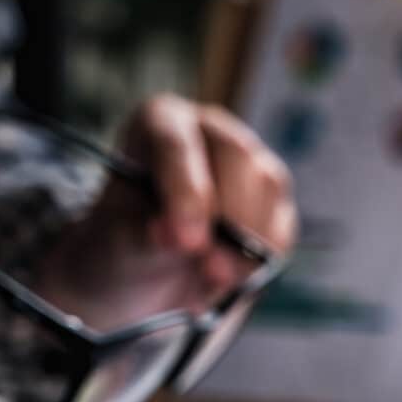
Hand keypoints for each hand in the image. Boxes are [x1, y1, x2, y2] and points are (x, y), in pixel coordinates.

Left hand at [37, 96, 297, 331]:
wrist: (145, 273)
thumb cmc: (125, 241)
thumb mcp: (120, 240)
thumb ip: (147, 236)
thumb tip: (184, 240)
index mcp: (161, 122)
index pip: (177, 144)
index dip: (185, 192)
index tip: (187, 241)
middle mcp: (211, 131)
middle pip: (236, 154)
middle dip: (228, 215)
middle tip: (211, 268)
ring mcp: (249, 162)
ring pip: (268, 186)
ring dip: (249, 240)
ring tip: (214, 279)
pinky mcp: (273, 202)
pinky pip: (282, 226)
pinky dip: (263, 258)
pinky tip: (232, 279)